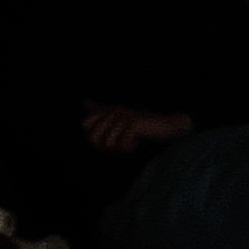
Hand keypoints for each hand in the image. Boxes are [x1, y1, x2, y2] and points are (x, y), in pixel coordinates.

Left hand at [81, 103, 196, 156]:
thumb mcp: (117, 119)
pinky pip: (122, 144)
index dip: (94, 137)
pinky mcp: (134, 122)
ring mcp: (124, 116)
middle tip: (119, 143)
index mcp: (107, 109)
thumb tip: (85, 101)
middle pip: (93, 137)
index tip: (108, 139)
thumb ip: (100, 111)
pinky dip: (129, 147)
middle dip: (105, 146)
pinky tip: (136, 142)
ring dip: (119, 147)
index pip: (84, 125)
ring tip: (130, 142)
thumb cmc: (139, 126)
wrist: (164, 126)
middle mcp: (113, 110)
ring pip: (108, 143)